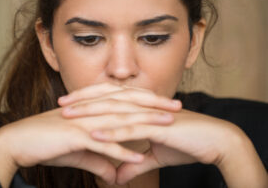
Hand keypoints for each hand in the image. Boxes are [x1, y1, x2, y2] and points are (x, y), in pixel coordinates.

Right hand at [0, 83, 178, 186]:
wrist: (18, 142)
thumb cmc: (47, 143)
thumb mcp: (78, 152)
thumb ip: (99, 161)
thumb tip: (114, 175)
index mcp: (91, 107)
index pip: (124, 99)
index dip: (146, 100)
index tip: (166, 103)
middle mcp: (90, 110)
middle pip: (127, 104)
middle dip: (154, 104)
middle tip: (178, 106)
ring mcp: (83, 121)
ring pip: (120, 120)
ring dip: (145, 123)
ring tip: (169, 125)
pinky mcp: (74, 136)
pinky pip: (103, 144)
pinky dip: (121, 152)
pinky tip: (139, 159)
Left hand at [59, 83, 247, 185]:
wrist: (214, 142)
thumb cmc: (186, 144)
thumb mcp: (155, 156)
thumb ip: (135, 163)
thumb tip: (117, 175)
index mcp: (141, 108)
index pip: (109, 99)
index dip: (89, 100)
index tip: (70, 105)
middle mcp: (143, 106)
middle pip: (107, 100)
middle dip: (82, 101)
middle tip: (60, 105)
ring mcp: (150, 114)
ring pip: (114, 111)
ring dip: (90, 114)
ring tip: (68, 116)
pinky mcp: (158, 126)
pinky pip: (130, 129)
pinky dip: (111, 132)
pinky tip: (94, 135)